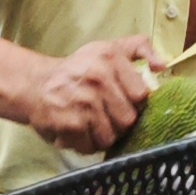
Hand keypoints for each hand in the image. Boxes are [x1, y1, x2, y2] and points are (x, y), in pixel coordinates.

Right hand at [24, 35, 165, 154]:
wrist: (34, 83)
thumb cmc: (76, 69)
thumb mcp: (107, 48)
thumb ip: (139, 48)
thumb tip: (162, 66)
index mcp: (109, 60)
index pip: (142, 95)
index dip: (134, 102)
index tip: (124, 100)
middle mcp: (96, 80)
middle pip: (128, 120)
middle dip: (120, 122)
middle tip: (106, 115)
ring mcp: (82, 104)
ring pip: (111, 137)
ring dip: (103, 135)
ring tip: (92, 123)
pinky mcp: (68, 125)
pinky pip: (90, 146)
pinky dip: (86, 143)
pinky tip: (79, 130)